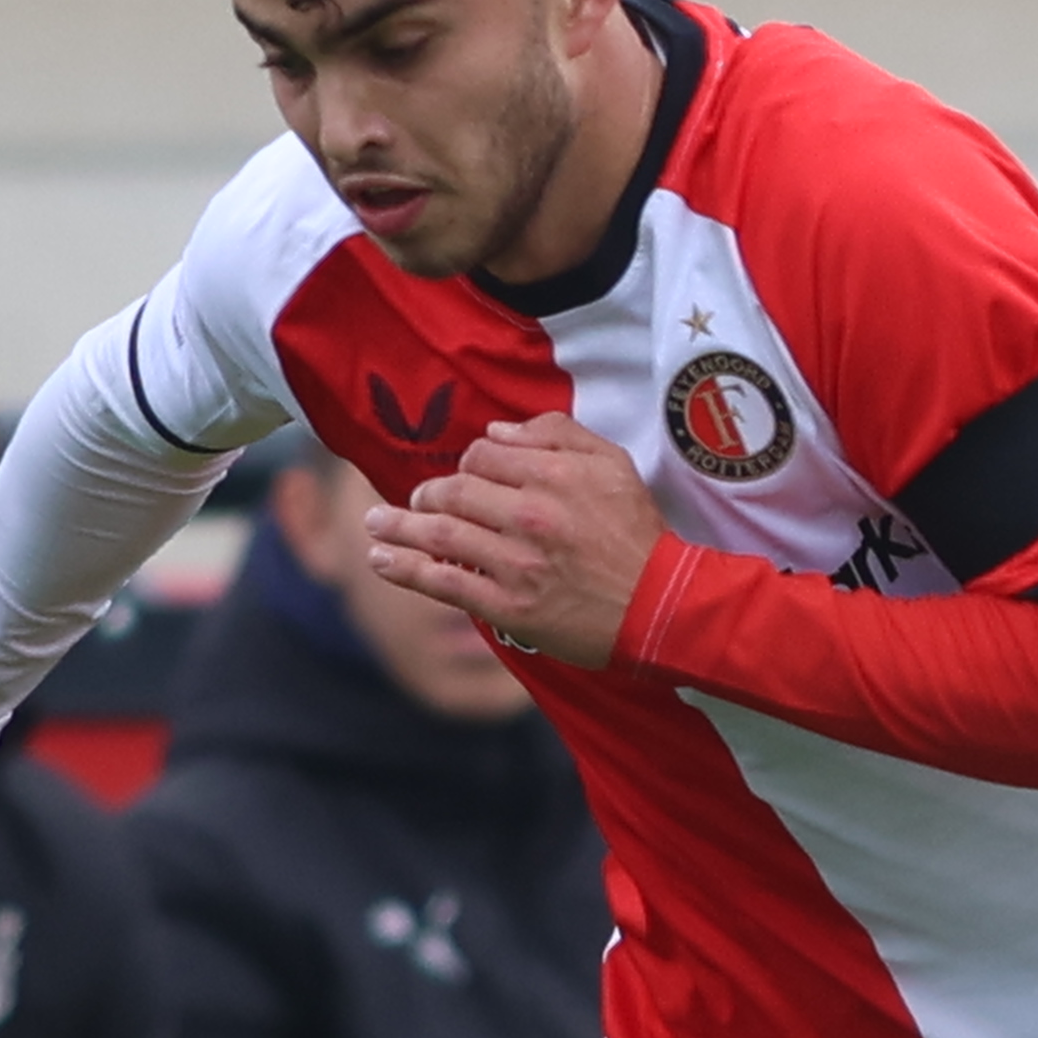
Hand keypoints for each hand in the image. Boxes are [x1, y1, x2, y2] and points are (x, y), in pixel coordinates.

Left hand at [361, 413, 658, 673]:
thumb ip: (558, 434)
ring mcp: (516, 563)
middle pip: (454, 491)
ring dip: (397, 525)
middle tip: (418, 501)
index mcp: (553, 474)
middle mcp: (530, 514)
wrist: (664, 606)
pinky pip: (445, 582)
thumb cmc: (640, 534)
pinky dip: (405, 568)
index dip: (468, 462)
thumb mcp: (614, 465)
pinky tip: (380, 559)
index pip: (483, 454)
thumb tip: (498, 430)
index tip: (464, 476)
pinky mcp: (508, 607)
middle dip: (428, 494)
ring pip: (440, 534)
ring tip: (373, 522)